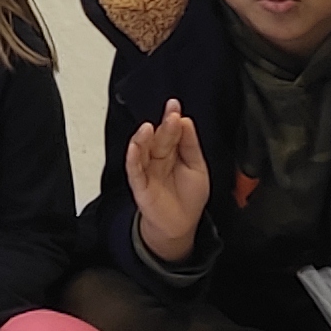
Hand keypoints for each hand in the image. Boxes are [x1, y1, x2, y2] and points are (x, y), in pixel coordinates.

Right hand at [127, 99, 210, 266]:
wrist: (181, 225)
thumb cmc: (189, 197)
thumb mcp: (197, 167)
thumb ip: (190, 145)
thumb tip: (187, 121)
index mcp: (171, 151)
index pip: (171, 131)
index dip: (172, 118)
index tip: (174, 105)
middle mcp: (158, 158)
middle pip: (159, 138)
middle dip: (164, 126)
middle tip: (171, 115)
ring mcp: (147, 170)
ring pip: (142, 150)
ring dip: (143, 138)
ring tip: (149, 127)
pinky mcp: (140, 185)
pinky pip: (134, 169)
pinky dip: (133, 158)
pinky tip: (134, 147)